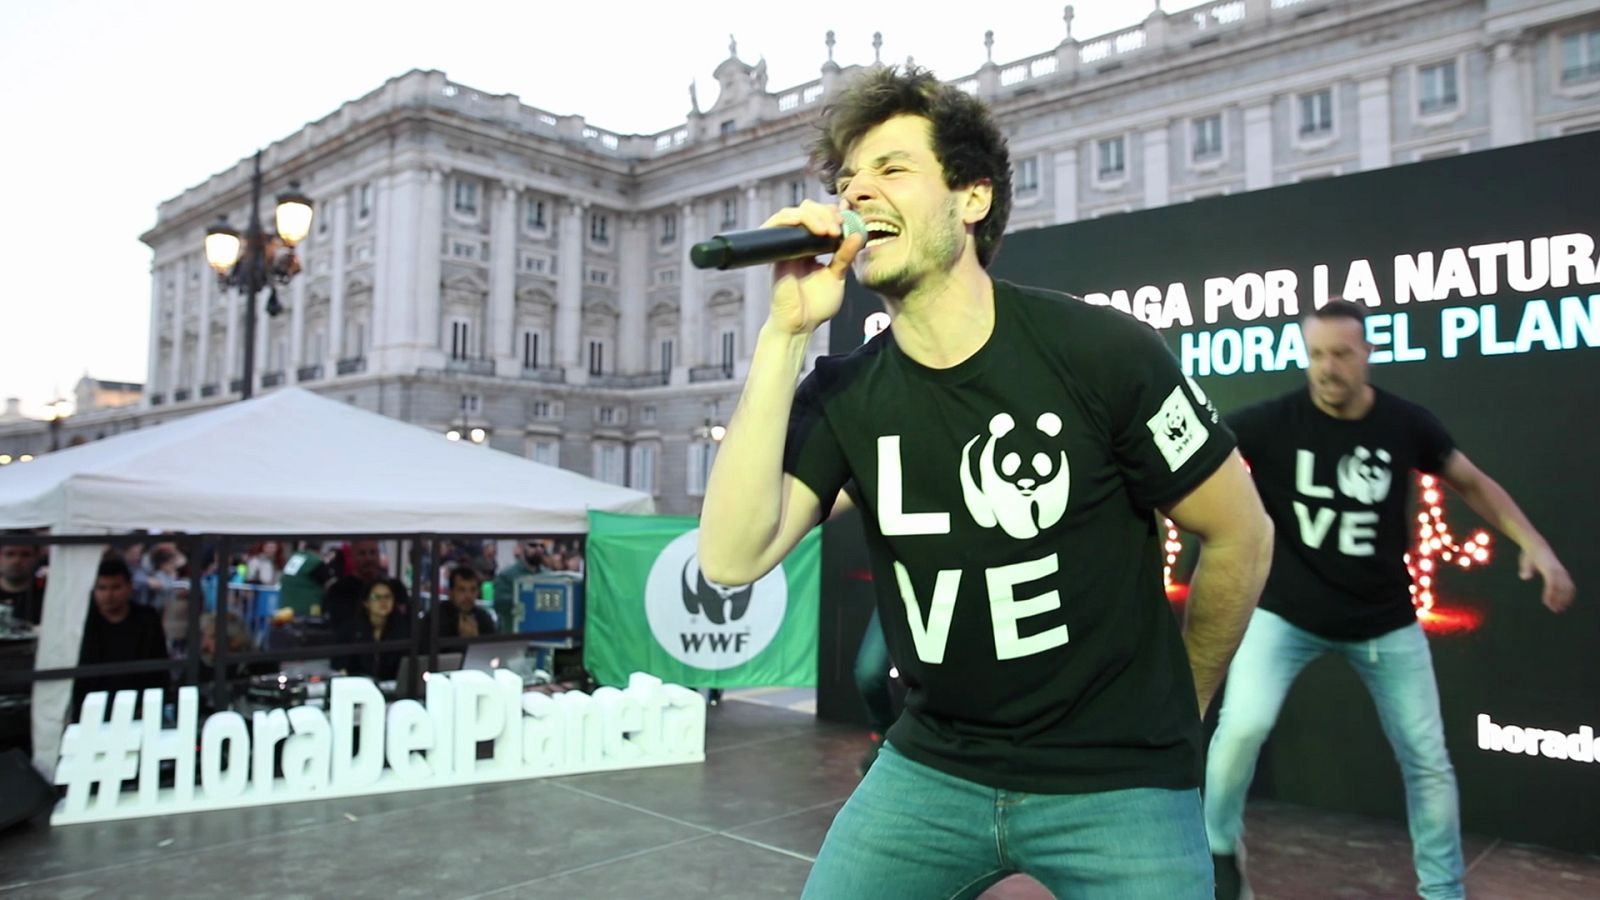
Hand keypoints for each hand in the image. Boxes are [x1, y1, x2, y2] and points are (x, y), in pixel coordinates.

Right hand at [763, 200, 865, 335]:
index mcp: (810, 247)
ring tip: (830, 230)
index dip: (833, 214)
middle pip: (806, 208)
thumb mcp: (837, 276)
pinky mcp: (775, 250)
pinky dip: (796, 218)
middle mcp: (795, 244)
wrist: (800, 325)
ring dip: (815, 214)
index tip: (848, 224)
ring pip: (793, 211)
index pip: (819, 216)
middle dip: (826, 212)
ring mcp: (784, 246)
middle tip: (839, 228)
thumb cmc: (816, 306)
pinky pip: (779, 223)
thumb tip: (858, 234)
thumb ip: (845, 255)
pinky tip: (815, 229)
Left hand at [1519, 546, 1574, 612]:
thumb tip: (1524, 577)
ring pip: (1568, 587)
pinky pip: (1569, 585)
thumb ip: (1526, 570)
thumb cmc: (1530, 556)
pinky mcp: (1564, 573)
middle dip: (1558, 599)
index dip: (1550, 594)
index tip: (1546, 603)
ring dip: (1565, 599)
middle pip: (1562, 587)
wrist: (1538, 547)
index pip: (1552, 583)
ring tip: (1559, 609)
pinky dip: (1569, 594)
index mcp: (1549, 568)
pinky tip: (1565, 602)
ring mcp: (1562, 572)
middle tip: (1554, 610)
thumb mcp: (1525, 561)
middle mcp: (1558, 570)